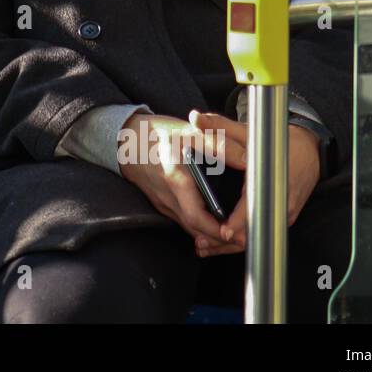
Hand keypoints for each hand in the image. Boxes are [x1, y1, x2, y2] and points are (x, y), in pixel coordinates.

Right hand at [118, 111, 246, 252]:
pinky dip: (198, 226)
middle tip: (242, 240)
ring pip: (189, 227)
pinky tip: (213, 225)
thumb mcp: (189, 132)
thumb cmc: (156, 133)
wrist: (124, 139)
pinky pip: (181, 220)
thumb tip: (246, 159)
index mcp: (175, 180)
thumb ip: (219, 145)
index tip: (237, 233)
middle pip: (195, 228)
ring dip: (210, 235)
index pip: (197, 216)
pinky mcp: (161, 202)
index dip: (217, 230)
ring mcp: (162, 202)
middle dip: (219, 238)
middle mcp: (167, 196)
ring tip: (233, 236)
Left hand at [216, 119, 322, 253]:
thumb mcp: (249, 132)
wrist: (310, 151)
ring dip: (232, 245)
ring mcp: (282, 211)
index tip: (224, 232)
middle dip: (228, 241)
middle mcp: (279, 200)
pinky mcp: (283, 217)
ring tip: (206, 248)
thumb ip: (221, 127)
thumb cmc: (278, 142)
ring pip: (257, 235)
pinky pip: (262, 231)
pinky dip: (243, 239)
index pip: (254, 206)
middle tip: (203, 244)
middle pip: (254, 230)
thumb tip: (196, 118)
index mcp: (270, 180)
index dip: (239, 221)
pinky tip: (223, 244)